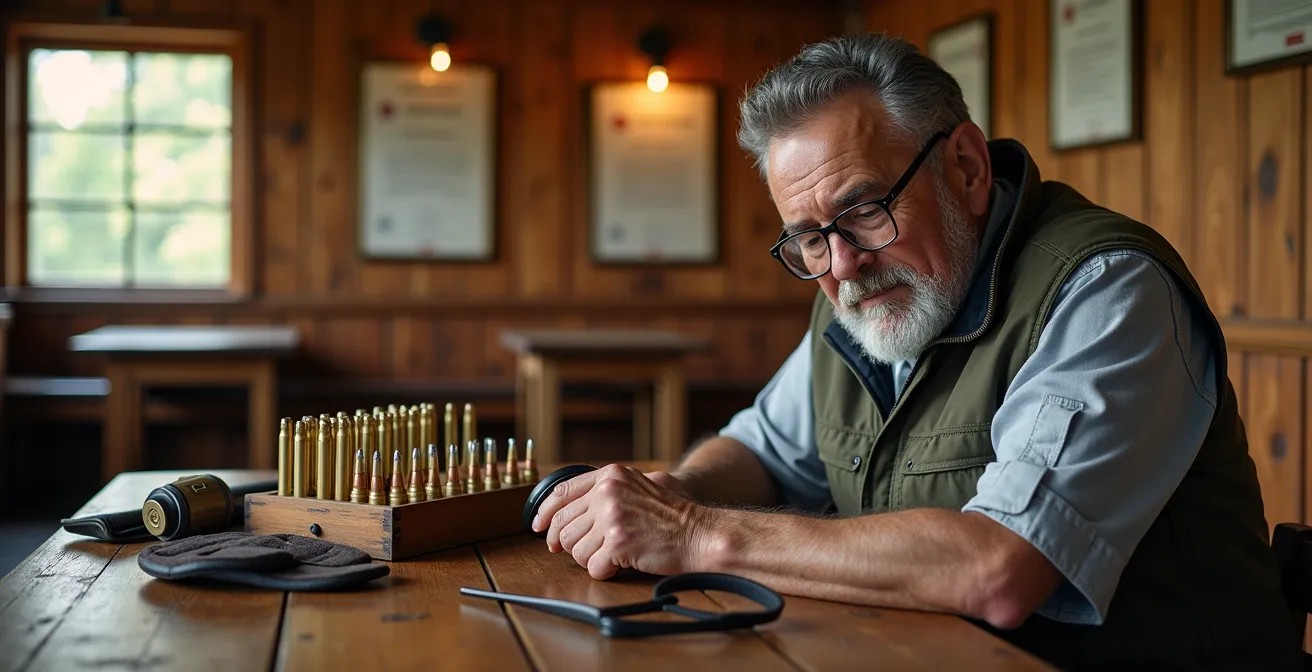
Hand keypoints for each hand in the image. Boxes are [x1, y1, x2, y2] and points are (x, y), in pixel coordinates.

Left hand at [530, 464, 711, 579]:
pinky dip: (603, 571)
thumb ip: (603, 491)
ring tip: (611, 556)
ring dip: (589, 559)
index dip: (544, 514)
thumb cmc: (670, 516)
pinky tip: (620, 565)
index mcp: (610, 476)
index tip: (537, 527)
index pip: (561, 493)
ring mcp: (612, 516)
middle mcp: (607, 492)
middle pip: (563, 525)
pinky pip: (592, 566)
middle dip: (566, 544)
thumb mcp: (636, 487)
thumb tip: (562, 512)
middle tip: (582, 551)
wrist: (698, 533)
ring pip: (574, 549)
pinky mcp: (618, 542)